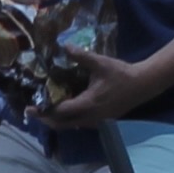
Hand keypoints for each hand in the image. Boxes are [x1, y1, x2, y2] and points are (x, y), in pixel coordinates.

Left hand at [35, 49, 153, 133]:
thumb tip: (64, 46)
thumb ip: (81, 56)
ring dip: (57, 120)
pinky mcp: (102, 121)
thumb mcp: (100, 63)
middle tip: (34, 110)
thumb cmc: (121, 73)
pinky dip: (68, 119)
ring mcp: (97, 121)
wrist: (143, 84)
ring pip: (71, 126)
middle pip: (62, 125)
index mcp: (88, 105)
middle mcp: (90, 118)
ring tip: (45, 109)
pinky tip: (64, 108)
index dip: (43, 112)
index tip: (29, 108)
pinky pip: (80, 124)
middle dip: (46, 119)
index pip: (60, 113)